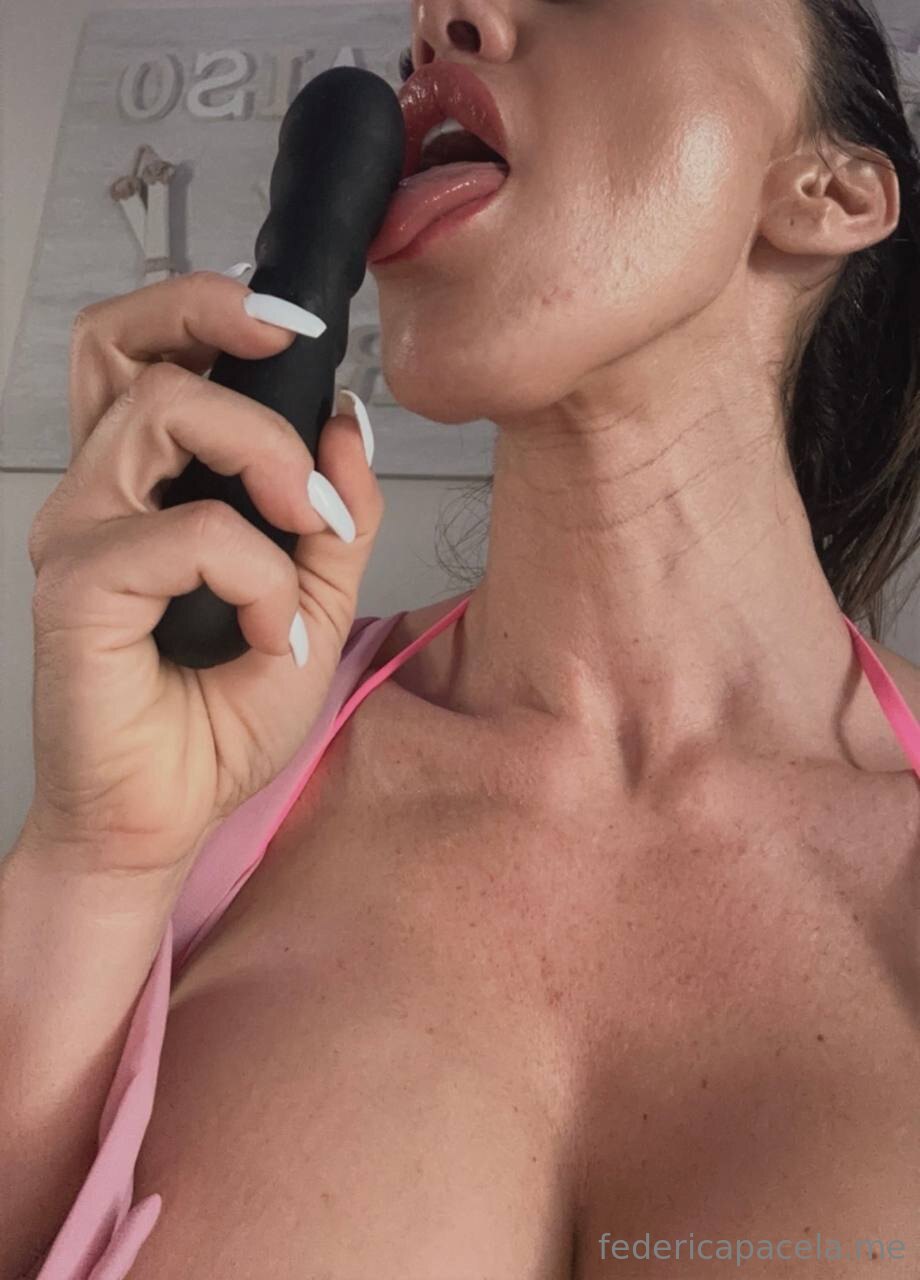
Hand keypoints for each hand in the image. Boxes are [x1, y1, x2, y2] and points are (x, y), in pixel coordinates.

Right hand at [21, 271, 382, 878]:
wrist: (163, 814)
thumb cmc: (217, 717)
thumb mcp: (315, 601)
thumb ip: (336, 514)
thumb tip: (347, 424)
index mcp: (146, 487)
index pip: (143, 352)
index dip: (208, 308)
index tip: (297, 329)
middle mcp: (100, 494)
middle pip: (120, 341)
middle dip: (211, 314)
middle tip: (291, 348)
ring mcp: (79, 534)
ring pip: (165, 411)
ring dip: (267, 455)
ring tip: (310, 526)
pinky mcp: (77, 587)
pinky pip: (191, 534)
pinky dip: (259, 575)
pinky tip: (269, 629)